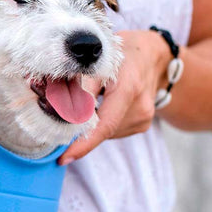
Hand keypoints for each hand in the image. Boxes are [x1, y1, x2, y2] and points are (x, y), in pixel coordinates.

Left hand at [59, 30, 172, 164]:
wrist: (152, 55)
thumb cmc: (122, 53)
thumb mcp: (100, 59)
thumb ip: (82, 83)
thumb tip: (59, 107)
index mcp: (128, 87)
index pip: (105, 124)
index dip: (84, 144)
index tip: (64, 158)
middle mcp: (140, 106)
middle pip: (102, 129)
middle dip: (80, 127)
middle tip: (61, 115)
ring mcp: (144, 117)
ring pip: (106, 131)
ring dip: (92, 122)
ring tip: (92, 98)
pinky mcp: (143, 123)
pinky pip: (114, 130)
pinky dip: (103, 121)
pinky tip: (104, 103)